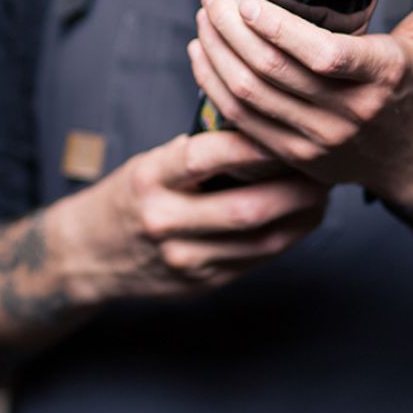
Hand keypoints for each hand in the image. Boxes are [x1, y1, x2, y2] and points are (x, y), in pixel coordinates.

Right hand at [54, 131, 328, 304]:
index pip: (205, 158)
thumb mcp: (153, 162)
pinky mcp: (201, 284)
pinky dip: (287, 237)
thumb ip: (201, 151)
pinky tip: (303, 218)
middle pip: (245, 209)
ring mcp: (184, 260)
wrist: (89, 255)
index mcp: (151, 180)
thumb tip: (264, 128)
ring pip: (260, 241)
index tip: (284, 131)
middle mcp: (165, 222)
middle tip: (324, 169)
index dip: (250, 145)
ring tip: (323, 193)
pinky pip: (256, 261)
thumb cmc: (133, 194)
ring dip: (301, 217)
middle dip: (294, 189)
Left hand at [187, 0, 412, 208]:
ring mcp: (318, 140)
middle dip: (230, 29)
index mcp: (382, 77)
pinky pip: (242, 122)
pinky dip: (214, 87)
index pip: (322, 54)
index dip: (277, 28)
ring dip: (216, 54)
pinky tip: (203, 56)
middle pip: (272, 71)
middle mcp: (348, 113)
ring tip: (204, 18)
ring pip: (249, 97)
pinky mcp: (295, 156)